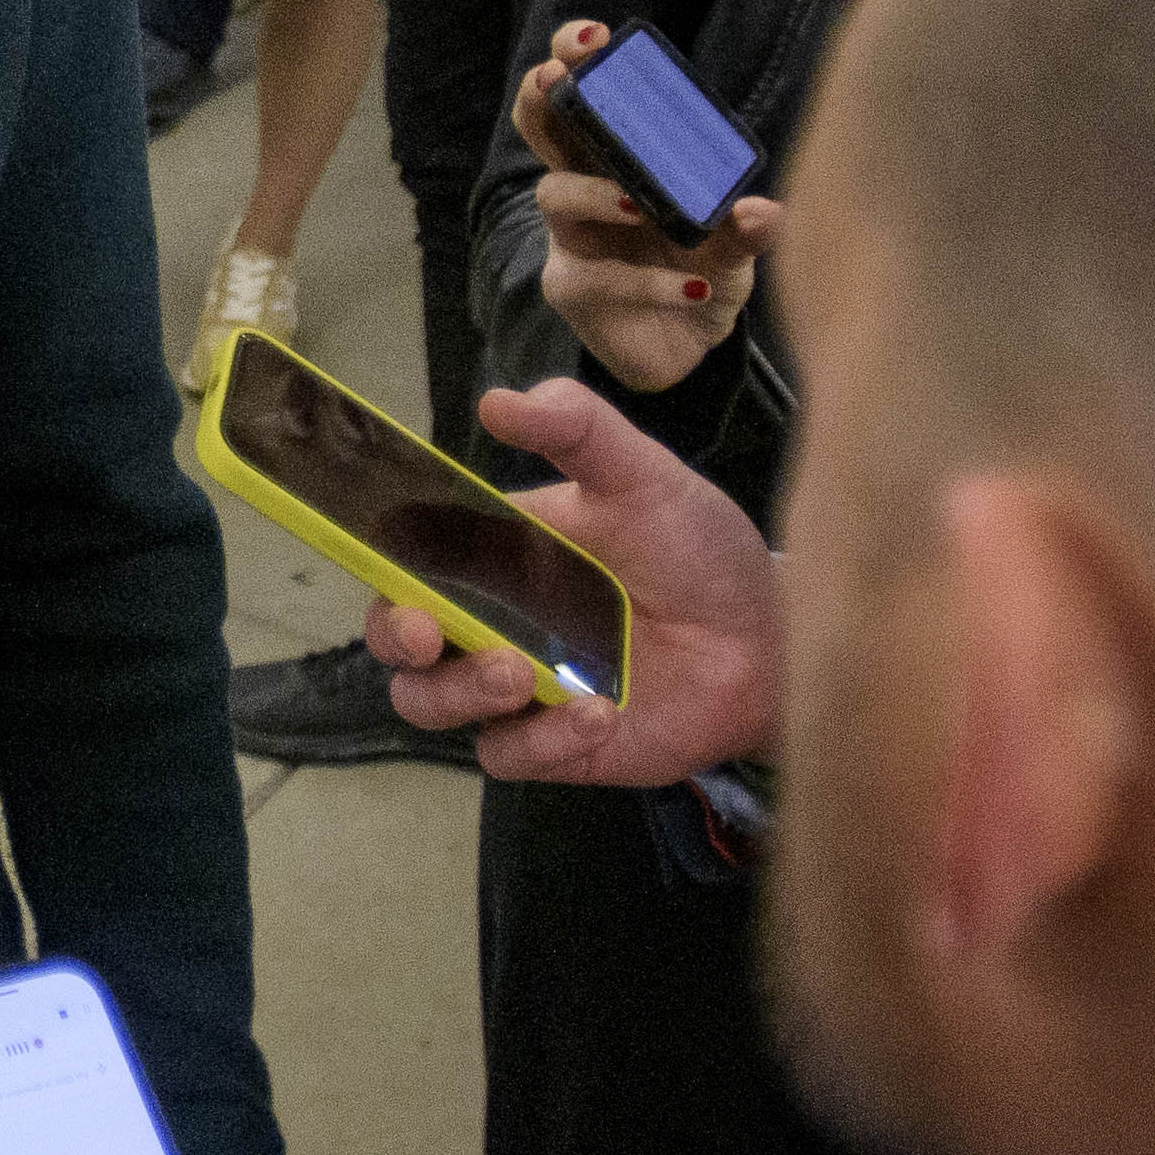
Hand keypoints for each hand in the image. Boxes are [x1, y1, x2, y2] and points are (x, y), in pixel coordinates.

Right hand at [368, 375, 790, 789]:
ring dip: (464, 692)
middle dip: (398, 640)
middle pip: (401, 645)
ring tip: (522, 674)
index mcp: (497, 555)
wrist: (771, 640)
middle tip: (428, 632)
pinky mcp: (555, 747)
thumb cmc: (700, 553)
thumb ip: (579, 431)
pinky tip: (598, 712)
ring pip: (435, 707)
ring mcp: (520, 690)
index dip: (383, 568)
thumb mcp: (643, 477)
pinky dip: (543, 739)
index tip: (389, 566)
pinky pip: (511, 754)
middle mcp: (494, 623)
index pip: (409, 561)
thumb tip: (498, 400)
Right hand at [507, 28, 778, 393]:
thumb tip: (765, 211)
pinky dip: (648, 282)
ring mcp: (572, 237)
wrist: (691, 346)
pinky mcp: (573, 289)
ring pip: (554, 196)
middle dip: (543, 94)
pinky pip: (597, 277)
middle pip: (540, 125)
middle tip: (559, 76)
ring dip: (595, 193)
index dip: (575, 58)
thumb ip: (744, 230)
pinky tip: (694, 287)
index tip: (593, 37)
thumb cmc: (704, 271)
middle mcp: (585, 187)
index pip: (584, 92)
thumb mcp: (735, 246)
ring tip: (638, 206)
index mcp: (619, 157)